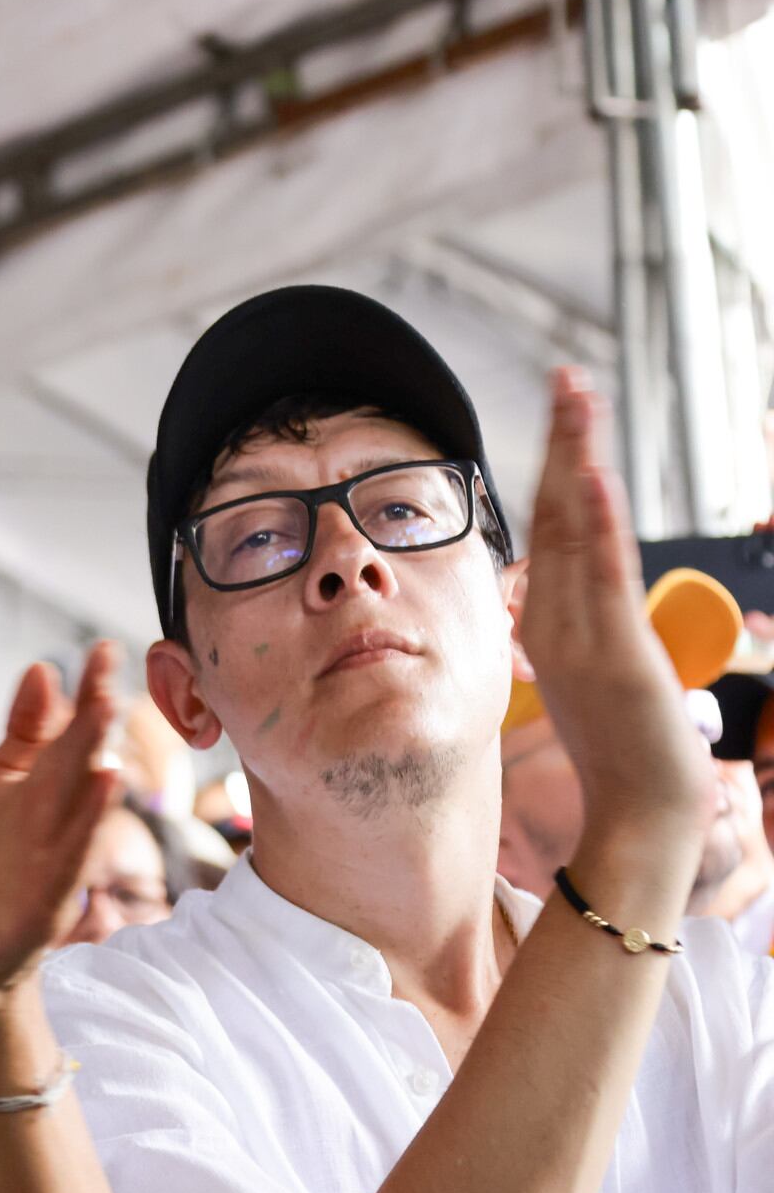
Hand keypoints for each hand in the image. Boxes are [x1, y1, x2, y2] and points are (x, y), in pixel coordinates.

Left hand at [0, 644, 124, 1012]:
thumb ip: (22, 734)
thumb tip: (43, 670)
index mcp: (41, 786)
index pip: (67, 730)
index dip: (84, 692)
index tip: (102, 650)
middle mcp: (55, 815)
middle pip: (77, 756)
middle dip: (92, 711)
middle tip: (107, 665)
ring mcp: (54, 853)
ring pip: (79, 798)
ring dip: (94, 754)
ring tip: (106, 710)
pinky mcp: (47, 893)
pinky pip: (71, 850)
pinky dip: (87, 818)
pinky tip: (105, 782)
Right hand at [517, 369, 711, 833]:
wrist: (639, 813)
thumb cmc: (624, 756)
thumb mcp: (596, 682)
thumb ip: (582, 636)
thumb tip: (578, 609)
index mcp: (553, 622)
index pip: (553, 531)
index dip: (557, 469)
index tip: (564, 415)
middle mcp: (557, 620)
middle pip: (558, 514)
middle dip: (564, 442)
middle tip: (566, 378)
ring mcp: (580, 635)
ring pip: (575, 532)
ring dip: (577, 461)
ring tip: (578, 402)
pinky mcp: (611, 653)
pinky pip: (599, 578)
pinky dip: (596, 525)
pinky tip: (594, 479)